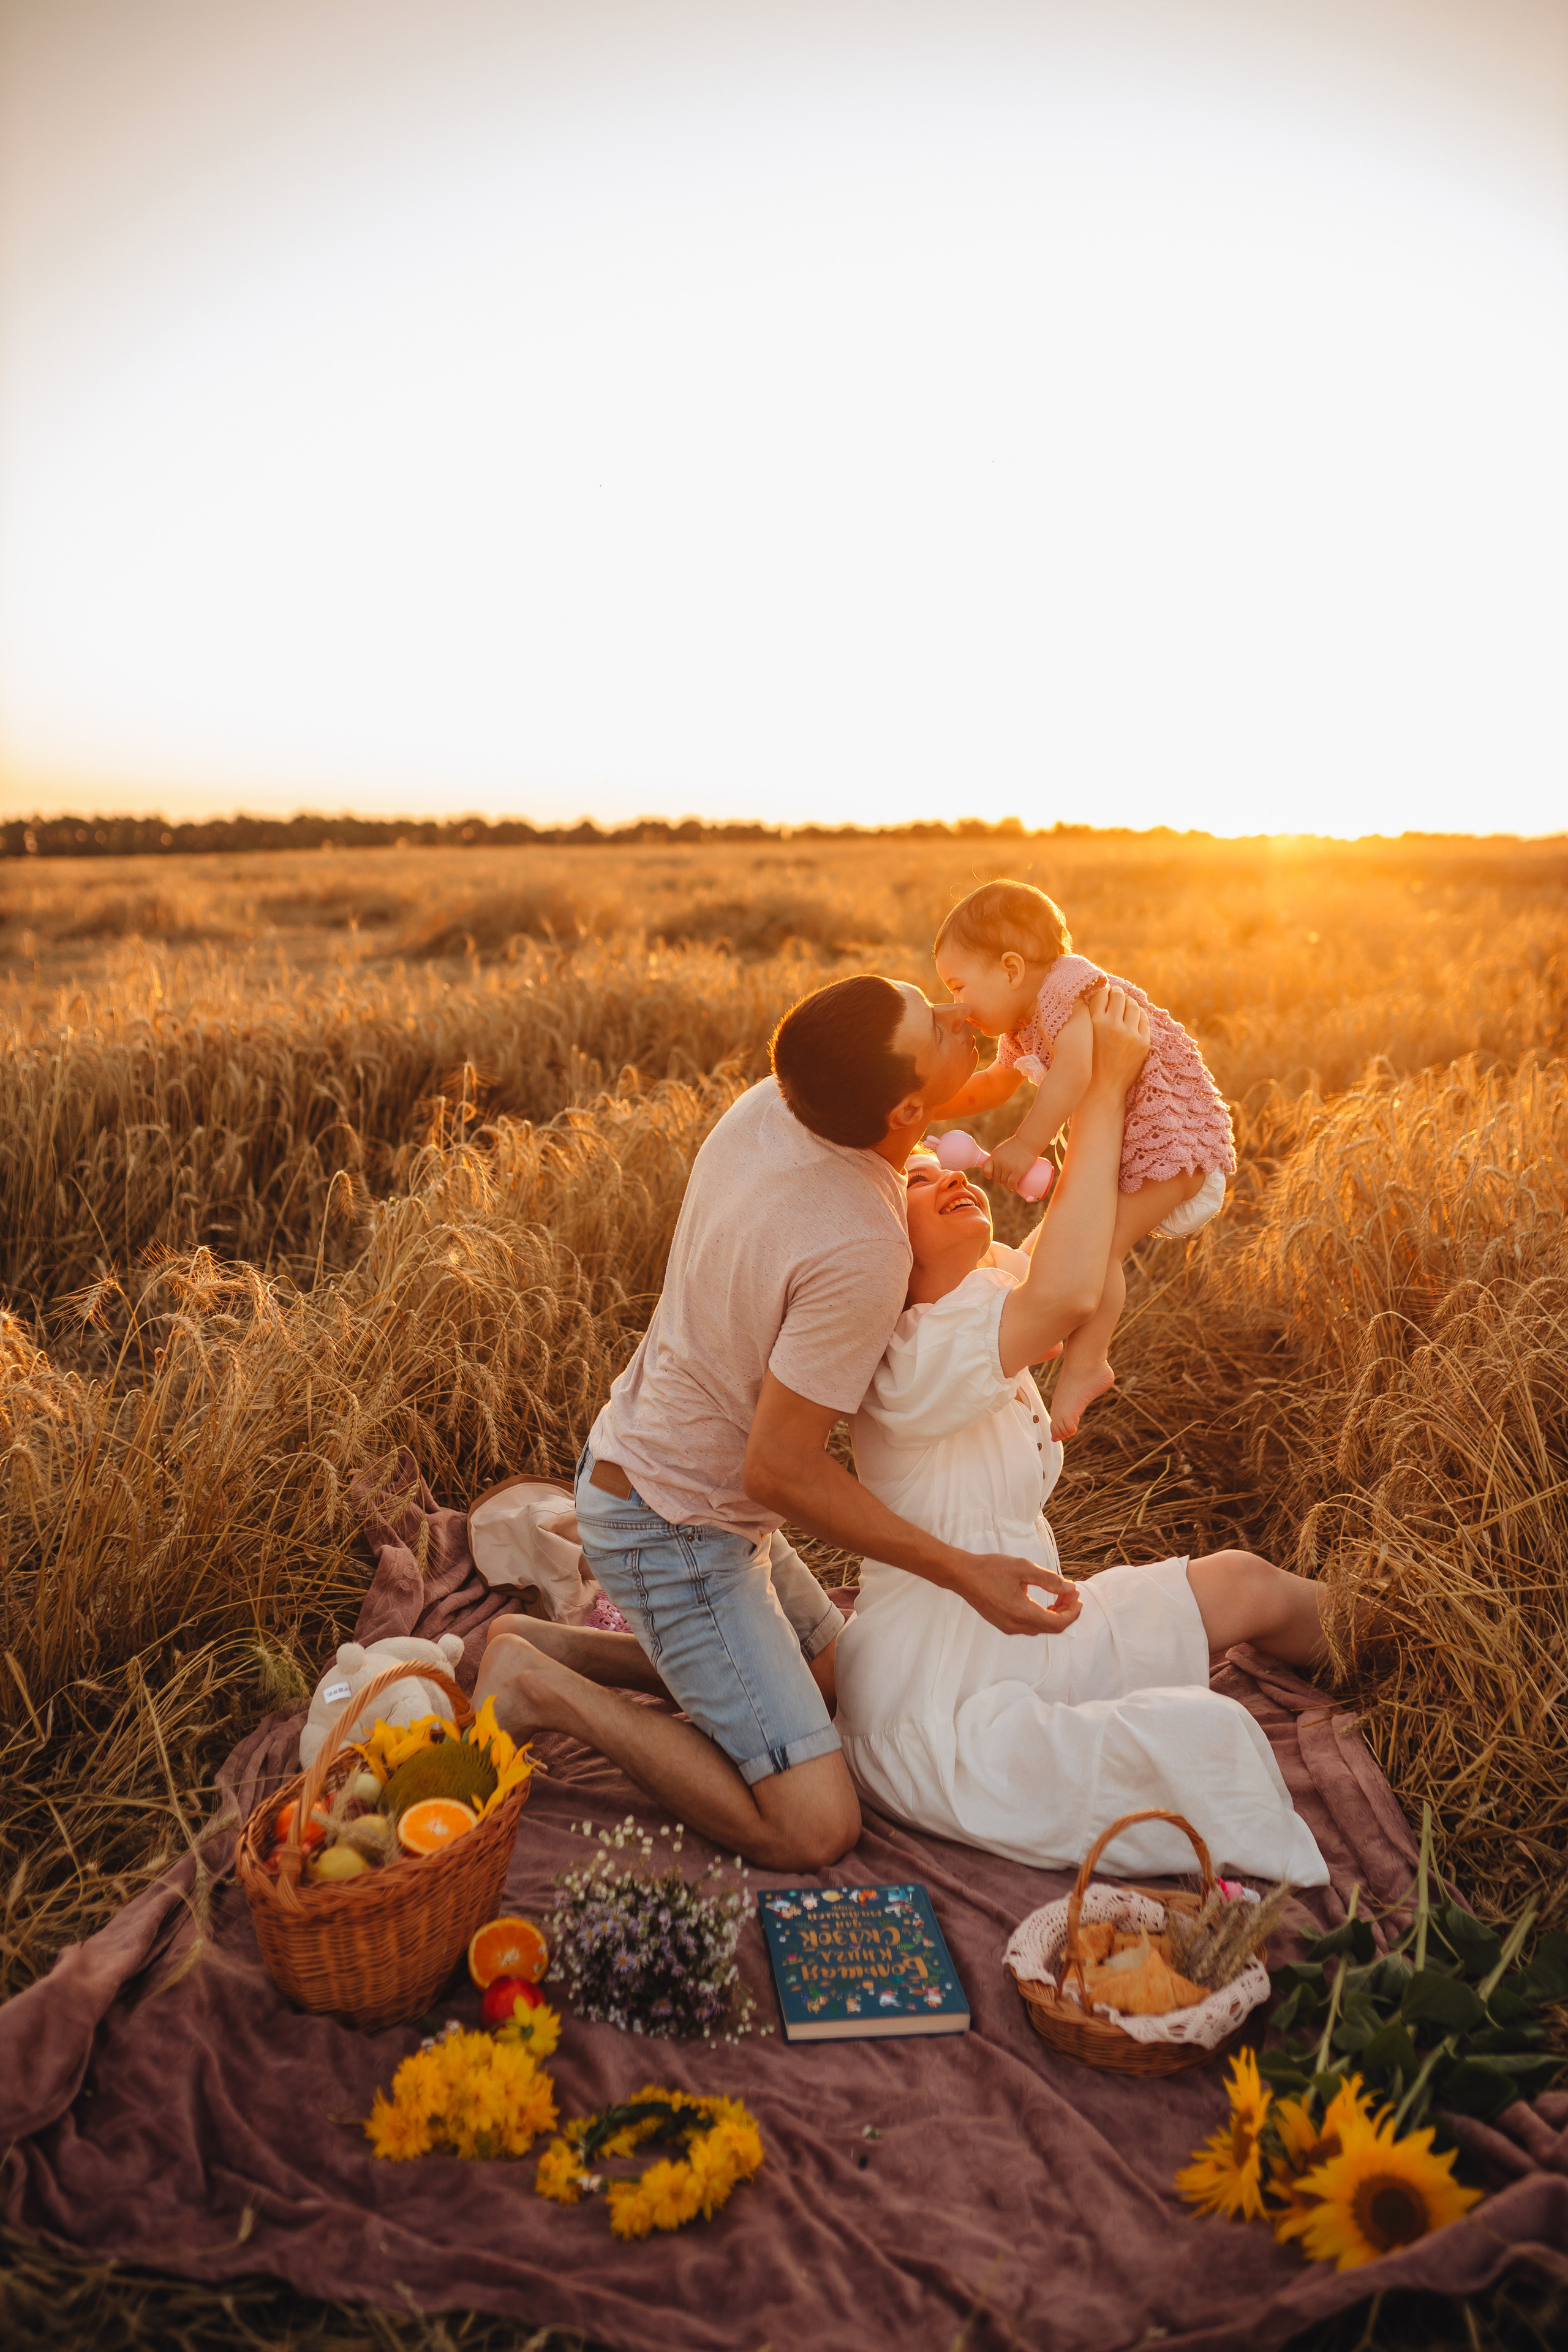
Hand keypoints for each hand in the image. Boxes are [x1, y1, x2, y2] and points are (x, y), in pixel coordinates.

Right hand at [952, 1551, 1082, 1637]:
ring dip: (1054, 1613)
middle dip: (1066, 1611)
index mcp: (1021, 1613)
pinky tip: (1044, 1600)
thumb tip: (1070, 1588)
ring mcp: (1008, 1627)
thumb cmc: (990, 1569)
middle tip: (1071, 1592)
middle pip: (1051, 1627)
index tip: (1078, 1597)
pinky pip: (1030, 1625)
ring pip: (1041, 1627)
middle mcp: (1015, 1626)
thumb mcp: (1023, 1568)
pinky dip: (1042, 1614)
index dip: (1072, 1612)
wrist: (962, 1575)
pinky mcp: (1004, 1624)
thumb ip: (1049, 1579)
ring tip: (1060, 1594)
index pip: (1057, 1623)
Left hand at [983, 1133, 1044, 1195]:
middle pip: (997, 1178)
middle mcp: (999, 1162)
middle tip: (1008, 1179)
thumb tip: (995, 1169)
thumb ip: (997, 1159)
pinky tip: (1016, 1186)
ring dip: (1008, 1185)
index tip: (994, 1175)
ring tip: (1012, 1183)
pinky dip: (1013, 1187)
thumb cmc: (1015, 1145)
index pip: (985, 1171)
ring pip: (1004, 1182)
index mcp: (994, 1157)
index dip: (989, 1175)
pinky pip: (1011, 1184)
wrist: (1027, 1141)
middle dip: (1002, 1180)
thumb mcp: (1001, 1150)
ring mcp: (1007, 1167)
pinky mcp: (1017, 1171)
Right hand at [1085, 984, 1150, 1092]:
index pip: (1101, 993)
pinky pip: (1144, 1019)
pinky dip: (1139, 1015)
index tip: (1103, 991)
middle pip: (1118, 995)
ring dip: (1128, 1003)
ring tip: (1125, 1006)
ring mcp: (1130, 1034)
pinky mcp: (1143, 1042)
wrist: (1102, 1089)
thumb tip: (1092, 995)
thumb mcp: (1082, 1037)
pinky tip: (1133, 1018)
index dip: (1103, 989)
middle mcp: (1112, 1025)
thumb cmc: (1088, 1062)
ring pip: (1133, 1005)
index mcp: (1094, 1022)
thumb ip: (1086, 1016)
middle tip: (1115, 995)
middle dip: (1117, 993)